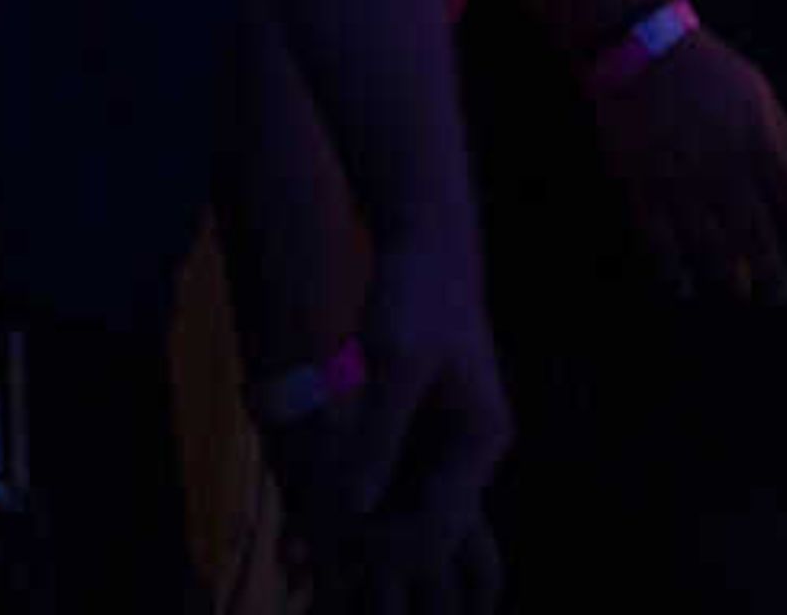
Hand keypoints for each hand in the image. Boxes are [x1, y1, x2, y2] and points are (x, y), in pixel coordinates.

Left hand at [312, 219, 508, 614]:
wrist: (425, 244)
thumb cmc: (417, 294)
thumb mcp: (395, 362)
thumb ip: (378, 437)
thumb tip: (355, 510)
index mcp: (480, 439)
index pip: (439, 527)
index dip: (387, 544)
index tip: (335, 533)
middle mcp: (471, 452)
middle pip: (423, 530)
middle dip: (372, 540)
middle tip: (310, 541)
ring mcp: (447, 445)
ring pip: (403, 511)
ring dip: (360, 521)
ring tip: (306, 525)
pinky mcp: (421, 431)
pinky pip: (390, 482)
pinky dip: (357, 491)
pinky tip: (317, 492)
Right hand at [593, 27, 786, 308]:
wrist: (644, 50)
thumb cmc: (712, 75)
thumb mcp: (762, 101)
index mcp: (760, 141)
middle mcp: (725, 168)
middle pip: (757, 238)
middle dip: (774, 275)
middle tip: (781, 295)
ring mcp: (682, 181)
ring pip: (711, 249)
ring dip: (730, 276)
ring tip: (741, 289)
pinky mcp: (643, 188)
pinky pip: (661, 244)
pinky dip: (675, 270)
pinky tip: (686, 284)